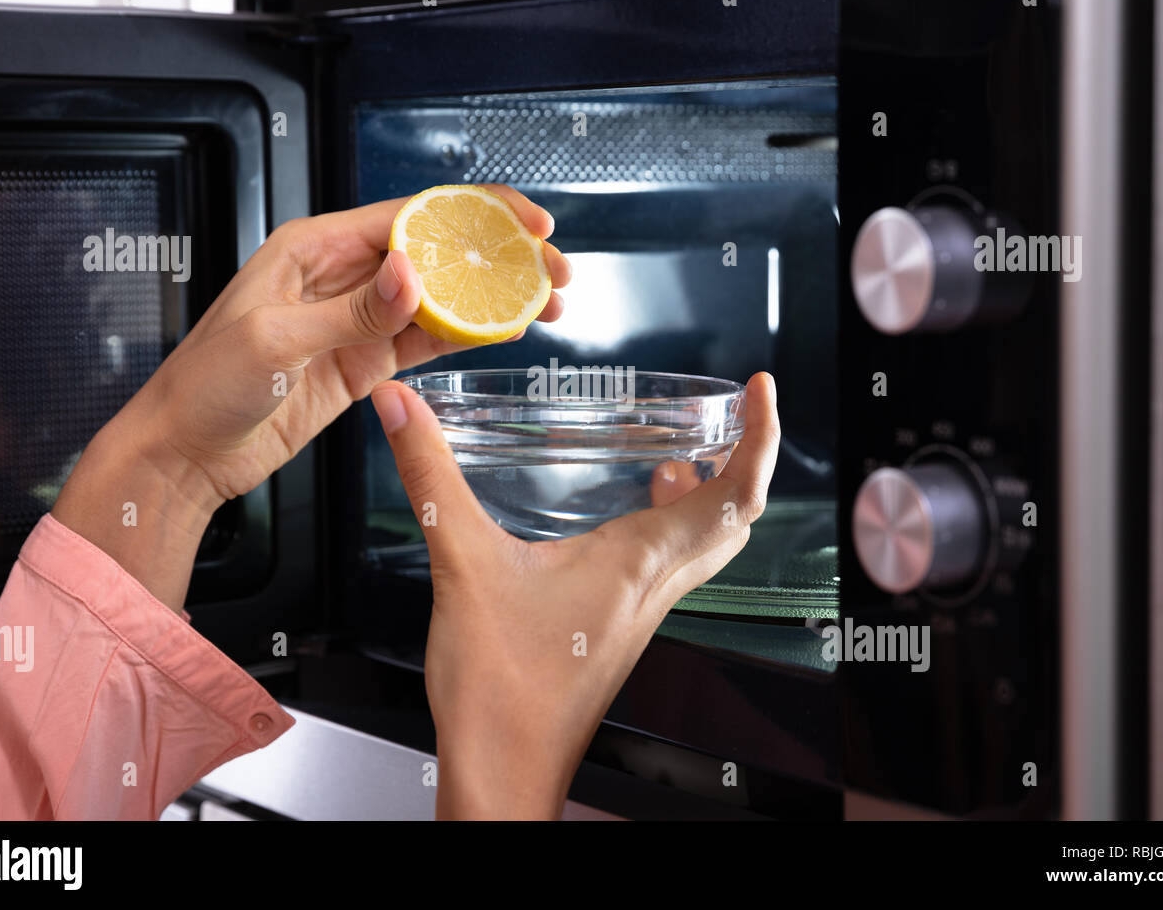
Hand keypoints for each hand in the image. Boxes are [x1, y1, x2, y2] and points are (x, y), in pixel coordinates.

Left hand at [52, 188, 569, 610]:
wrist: (185, 454)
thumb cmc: (204, 387)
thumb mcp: (274, 341)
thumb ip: (350, 311)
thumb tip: (413, 277)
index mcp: (314, 248)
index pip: (411, 217)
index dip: (475, 214)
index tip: (526, 221)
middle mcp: (341, 276)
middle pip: (438, 252)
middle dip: (500, 256)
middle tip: (553, 269)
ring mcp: (356, 321)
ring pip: (441, 297)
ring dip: (494, 298)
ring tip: (547, 302)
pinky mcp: (364, 363)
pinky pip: (426, 340)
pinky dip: (468, 335)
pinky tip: (505, 331)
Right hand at [371, 372, 779, 818]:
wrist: (502, 770)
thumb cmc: (499, 691)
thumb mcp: (460, 563)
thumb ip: (430, 479)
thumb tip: (400, 409)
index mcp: (640, 563)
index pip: (735, 495)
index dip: (762, 437)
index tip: (761, 392)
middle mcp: (654, 587)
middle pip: (735, 519)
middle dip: (746, 460)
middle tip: (732, 417)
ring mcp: (641, 611)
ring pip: (705, 546)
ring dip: (710, 496)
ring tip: (684, 455)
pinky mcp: (617, 627)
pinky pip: (669, 567)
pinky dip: (671, 528)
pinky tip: (627, 514)